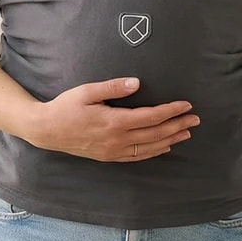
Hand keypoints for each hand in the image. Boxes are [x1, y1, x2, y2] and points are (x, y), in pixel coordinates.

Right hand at [24, 77, 198, 161]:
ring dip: (170, 140)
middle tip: (195, 120)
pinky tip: (163, 147)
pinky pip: (137, 156)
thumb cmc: (65, 107)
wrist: (46, 130)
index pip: (151, 117)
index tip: (186, 105)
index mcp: (115, 121)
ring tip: (186, 134)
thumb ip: (113, 87)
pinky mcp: (109, 157)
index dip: (171, 111)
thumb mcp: (87, 91)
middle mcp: (118, 139)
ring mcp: (114, 151)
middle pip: (155, 133)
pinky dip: (154, 152)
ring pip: (149, 147)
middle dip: (177, 126)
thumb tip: (137, 83)